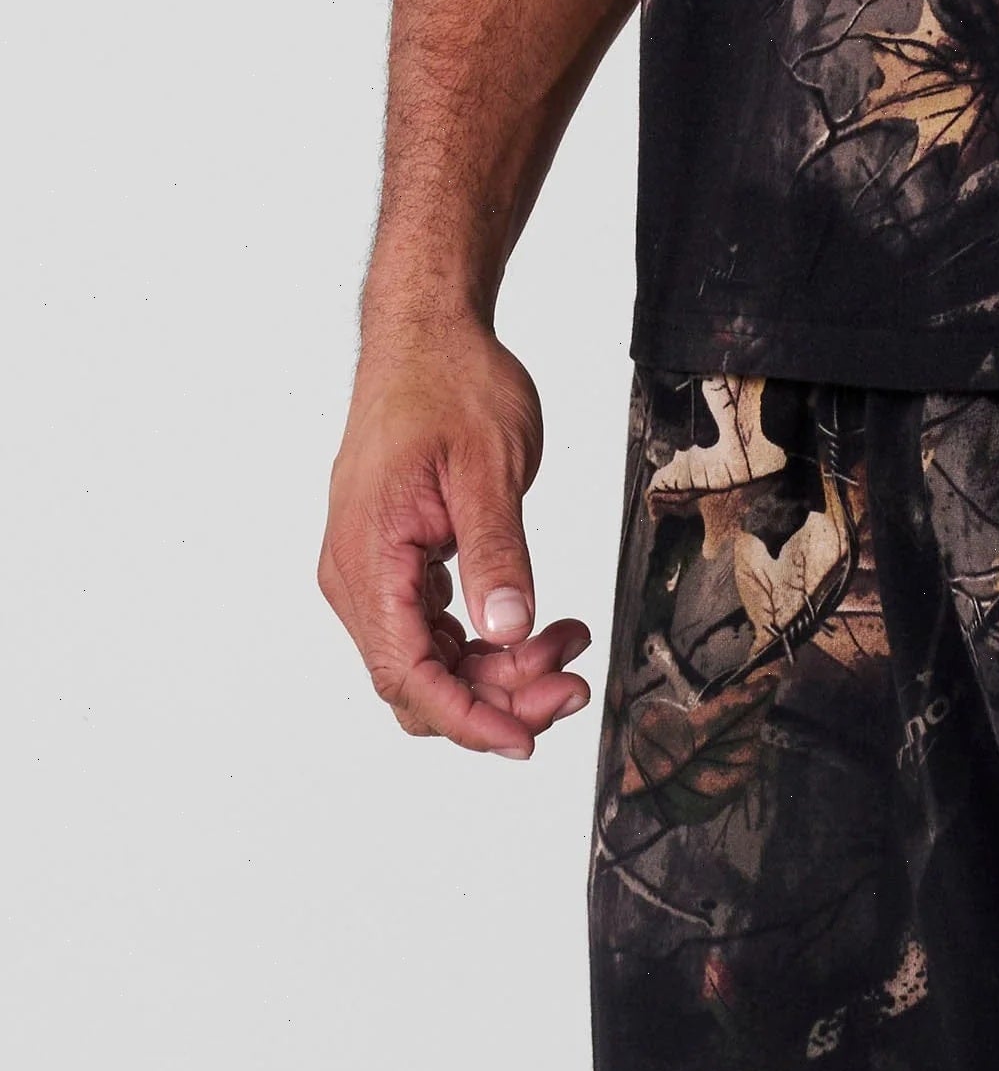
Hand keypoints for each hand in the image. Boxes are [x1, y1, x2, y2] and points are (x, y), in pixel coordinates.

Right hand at [320, 321, 591, 758]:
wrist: (426, 333)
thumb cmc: (451, 384)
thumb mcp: (489, 465)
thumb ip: (497, 552)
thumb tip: (509, 629)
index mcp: (369, 557)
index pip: (409, 673)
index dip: (468, 718)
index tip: (525, 738)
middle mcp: (355, 575)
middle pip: (420, 678)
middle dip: (498, 695)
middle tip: (571, 681)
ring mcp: (369, 569)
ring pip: (429, 657)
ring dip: (497, 667)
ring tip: (567, 643)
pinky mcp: (391, 559)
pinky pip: (431, 625)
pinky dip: (483, 635)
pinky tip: (536, 623)